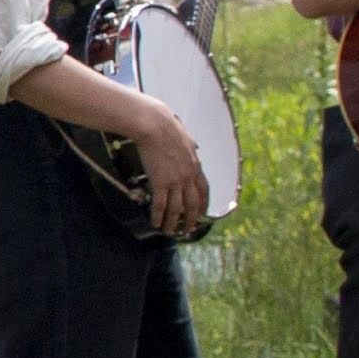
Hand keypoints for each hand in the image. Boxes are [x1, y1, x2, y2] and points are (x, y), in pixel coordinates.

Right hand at [120, 94, 209, 236]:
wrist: (154, 125)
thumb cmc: (165, 126)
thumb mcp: (185, 137)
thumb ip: (189, 146)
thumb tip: (192, 145)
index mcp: (195, 164)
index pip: (204, 189)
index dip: (204, 203)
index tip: (203, 212)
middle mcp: (188, 175)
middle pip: (193, 203)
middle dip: (192, 219)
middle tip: (189, 230)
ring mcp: (175, 180)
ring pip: (177, 208)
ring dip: (174, 223)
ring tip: (170, 233)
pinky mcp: (160, 182)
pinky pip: (161, 204)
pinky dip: (159, 216)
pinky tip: (156, 223)